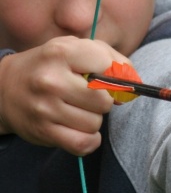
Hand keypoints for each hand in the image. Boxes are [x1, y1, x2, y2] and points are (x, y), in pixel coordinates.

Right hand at [0, 36, 129, 155]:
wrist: (5, 87)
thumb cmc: (52, 65)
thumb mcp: (78, 49)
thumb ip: (112, 59)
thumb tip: (135, 82)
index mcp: (62, 52)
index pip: (107, 65)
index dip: (115, 74)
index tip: (108, 78)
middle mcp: (51, 79)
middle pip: (104, 99)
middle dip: (105, 100)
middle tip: (91, 96)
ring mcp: (45, 107)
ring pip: (95, 123)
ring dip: (94, 119)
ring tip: (79, 109)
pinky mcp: (43, 131)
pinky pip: (83, 144)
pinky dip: (89, 140)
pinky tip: (82, 129)